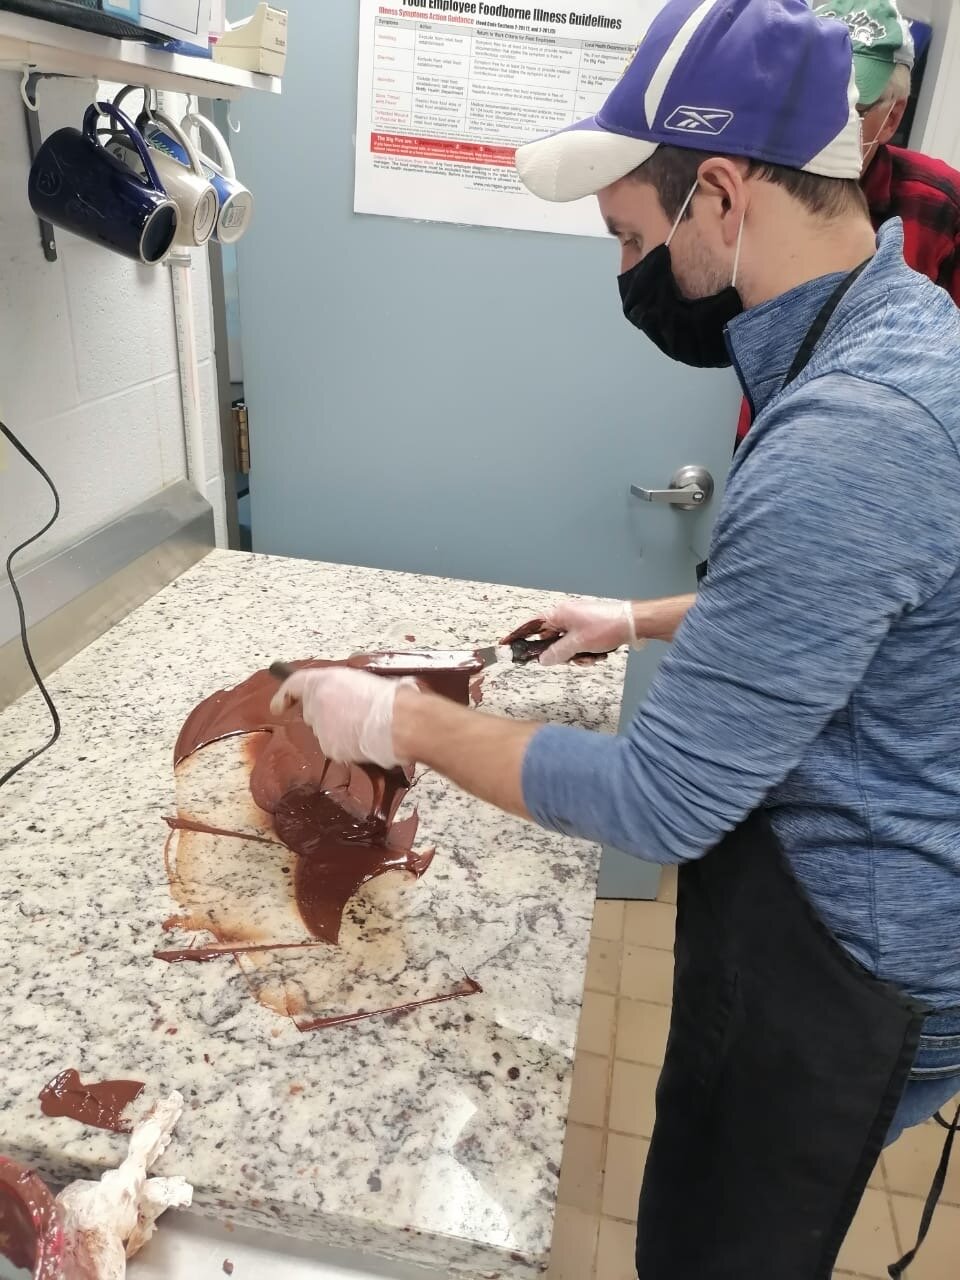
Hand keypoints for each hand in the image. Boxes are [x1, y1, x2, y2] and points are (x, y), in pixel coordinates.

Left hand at [270, 668, 418, 767]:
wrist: (397, 723)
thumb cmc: (388, 699)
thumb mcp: (362, 680)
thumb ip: (342, 687)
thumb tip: (343, 696)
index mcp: (324, 682)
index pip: (294, 686)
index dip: (283, 695)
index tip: (278, 705)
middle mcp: (317, 704)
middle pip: (312, 712)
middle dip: (325, 714)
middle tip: (349, 713)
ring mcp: (321, 729)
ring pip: (324, 731)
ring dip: (338, 729)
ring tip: (364, 725)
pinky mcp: (330, 748)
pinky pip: (335, 747)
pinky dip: (346, 745)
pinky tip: (363, 737)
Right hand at [503, 600, 640, 666]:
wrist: (633, 623)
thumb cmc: (604, 627)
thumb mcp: (577, 643)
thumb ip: (556, 653)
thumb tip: (541, 660)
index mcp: (558, 614)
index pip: (532, 625)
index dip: (518, 635)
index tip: (506, 644)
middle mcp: (566, 617)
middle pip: (551, 639)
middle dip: (561, 654)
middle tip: (572, 659)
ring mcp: (578, 624)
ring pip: (566, 646)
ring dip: (578, 656)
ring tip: (591, 656)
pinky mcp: (589, 630)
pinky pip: (579, 646)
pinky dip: (587, 653)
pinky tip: (599, 655)